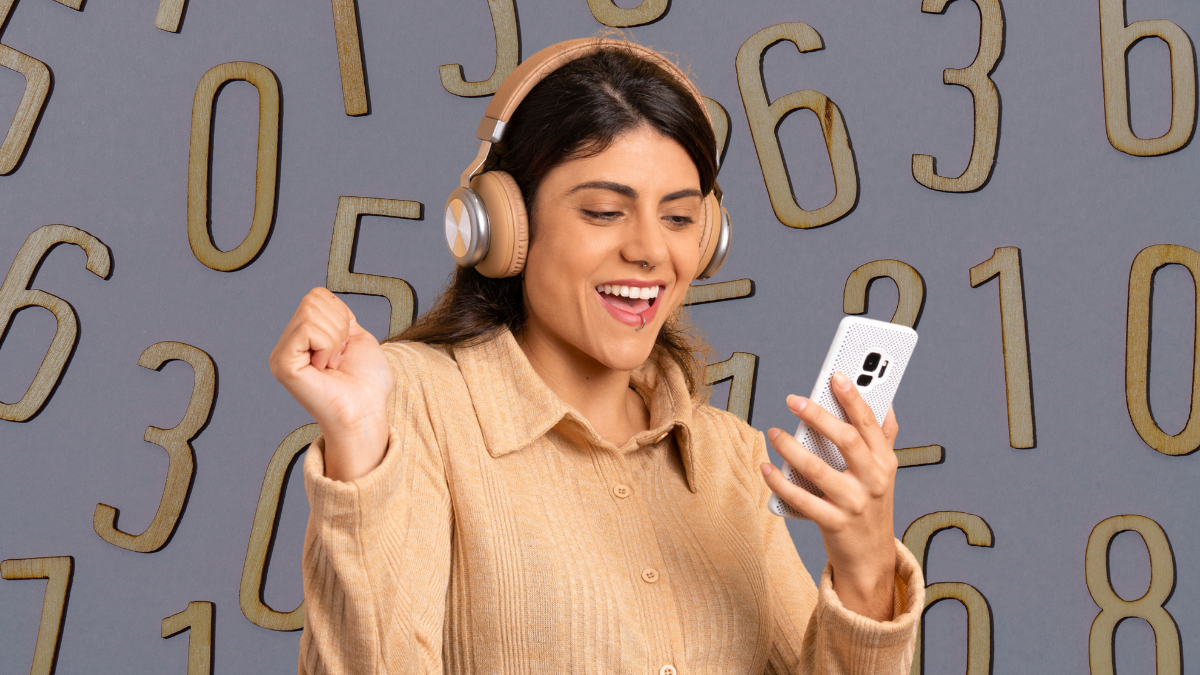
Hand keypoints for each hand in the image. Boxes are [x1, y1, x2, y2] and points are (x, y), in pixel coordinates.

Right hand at [268, 288, 393, 479]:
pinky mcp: (283, 364)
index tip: (345, 348)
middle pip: (313, 300)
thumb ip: (338, 316)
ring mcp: (281, 355)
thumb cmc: (367, 383)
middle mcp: (286, 345)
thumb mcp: (357, 337)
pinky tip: (324, 368)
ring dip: (334, 339)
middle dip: (339, 326)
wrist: (367, 412)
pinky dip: (327, 346)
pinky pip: (307, 329)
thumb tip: (322, 297)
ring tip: (333, 364)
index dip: (341, 317)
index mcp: (302, 338)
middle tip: (339, 358)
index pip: (317, 296)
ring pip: (311, 312)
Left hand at [760, 371, 899, 620]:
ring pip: (817, 468)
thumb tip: (886, 402)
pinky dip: (780, 483)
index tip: (835, 375)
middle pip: (846, 439)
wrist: (871, 557)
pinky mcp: (834, 523)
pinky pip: (801, 499)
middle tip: (793, 399)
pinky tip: (766, 468)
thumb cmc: (872, 505)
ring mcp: (854, 503)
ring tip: (773, 433)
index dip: (853, 397)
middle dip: (818, 415)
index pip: (869, 422)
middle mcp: (874, 480)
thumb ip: (884, 438)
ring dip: (791, 448)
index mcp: (886, 461)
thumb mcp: (884, 472)